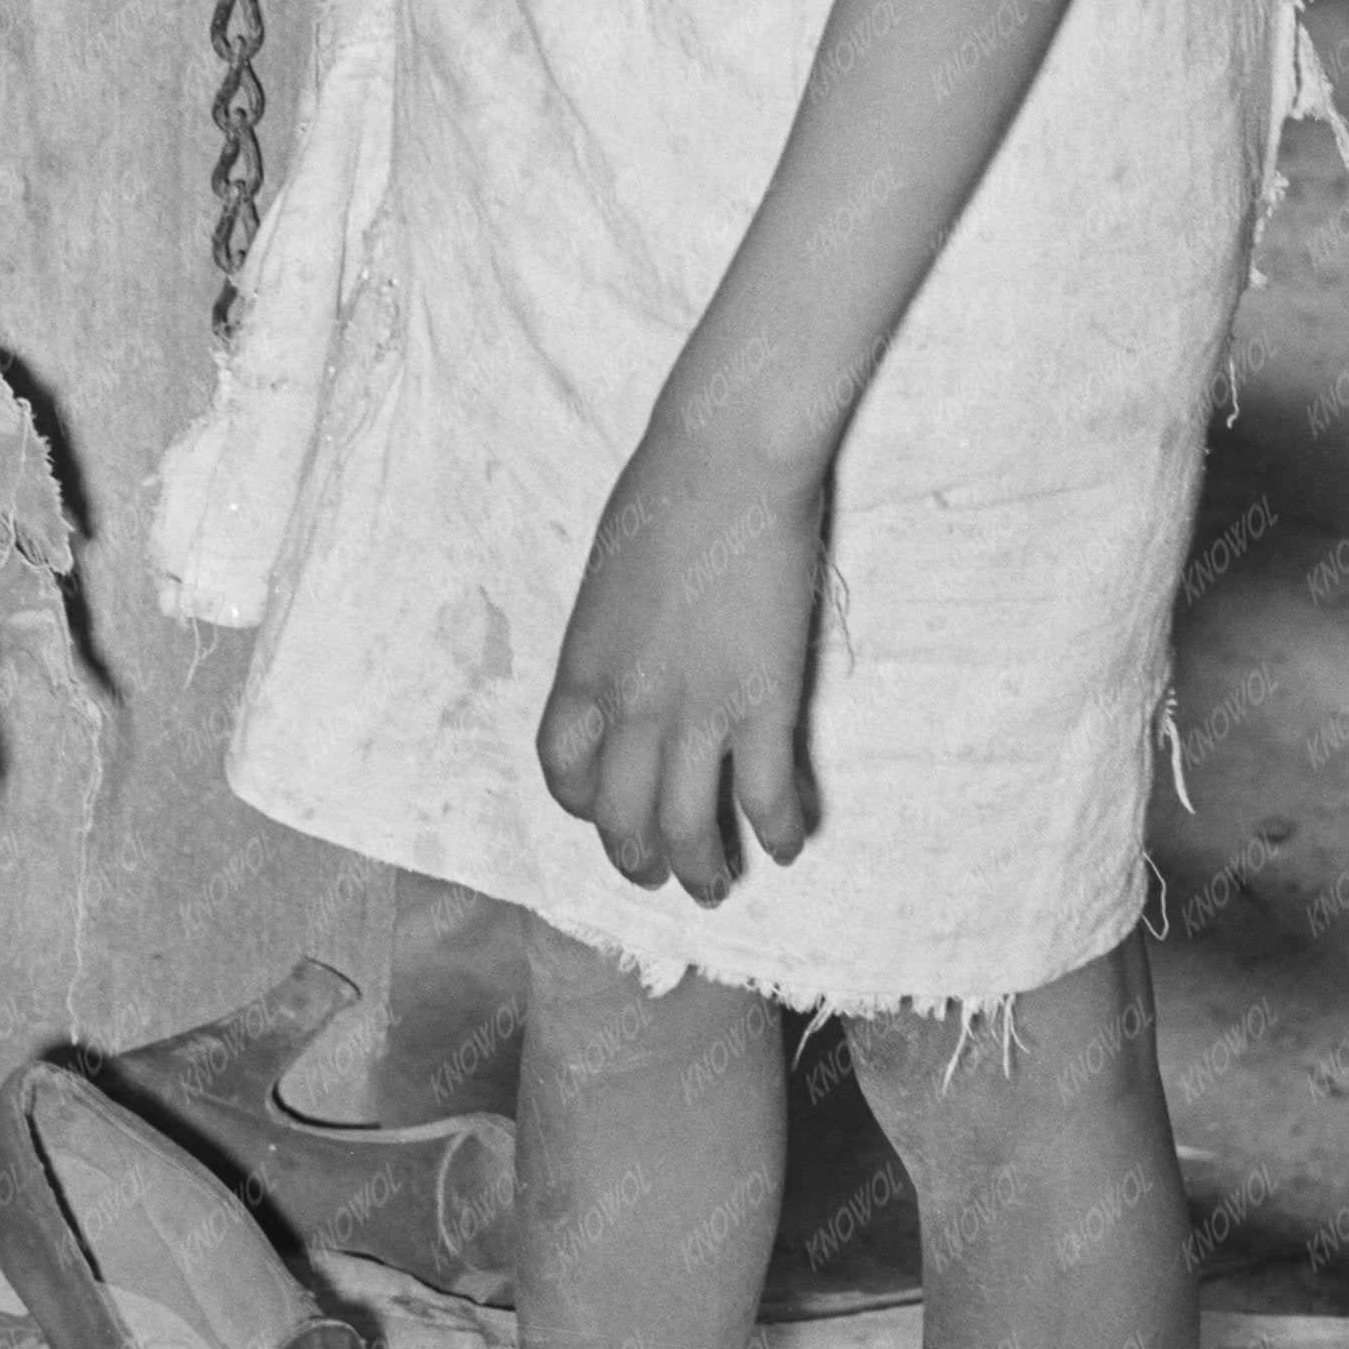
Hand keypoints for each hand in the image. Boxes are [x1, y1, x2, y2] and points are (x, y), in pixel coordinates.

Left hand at [534, 399, 830, 900]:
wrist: (724, 464)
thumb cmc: (662, 497)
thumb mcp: (607, 579)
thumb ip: (612, 642)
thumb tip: (628, 669)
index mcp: (582, 670)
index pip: (562, 770)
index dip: (580, 805)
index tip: (600, 812)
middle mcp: (630, 707)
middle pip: (621, 818)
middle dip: (638, 860)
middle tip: (658, 876)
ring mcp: (698, 712)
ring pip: (690, 830)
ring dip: (702, 869)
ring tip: (715, 884)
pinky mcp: (765, 705)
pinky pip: (768, 796)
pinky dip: (778, 829)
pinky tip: (787, 841)